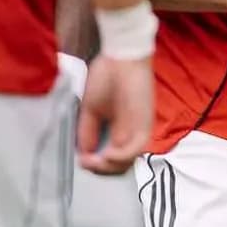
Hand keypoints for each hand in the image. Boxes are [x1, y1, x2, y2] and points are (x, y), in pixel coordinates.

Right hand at [77, 53, 152, 174]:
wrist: (121, 56)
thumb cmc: (106, 75)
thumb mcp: (90, 109)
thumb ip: (87, 132)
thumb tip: (84, 153)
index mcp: (117, 129)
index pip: (109, 158)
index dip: (95, 164)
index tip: (82, 160)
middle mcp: (130, 132)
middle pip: (119, 165)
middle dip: (101, 170)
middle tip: (87, 162)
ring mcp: (138, 129)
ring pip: (128, 162)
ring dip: (109, 166)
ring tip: (94, 161)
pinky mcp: (144, 124)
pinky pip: (135, 149)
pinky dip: (120, 157)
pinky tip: (105, 155)